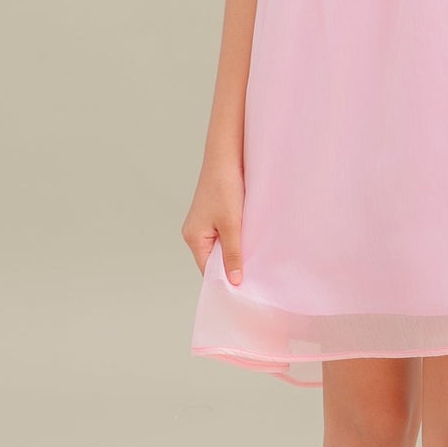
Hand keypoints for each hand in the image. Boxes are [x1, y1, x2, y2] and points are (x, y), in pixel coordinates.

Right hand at [182, 163, 245, 283]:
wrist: (225, 157)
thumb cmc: (224, 188)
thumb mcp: (232, 225)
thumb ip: (233, 254)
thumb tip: (234, 281)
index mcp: (194, 238)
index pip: (208, 271)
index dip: (225, 281)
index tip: (244, 289)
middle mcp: (195, 233)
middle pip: (214, 260)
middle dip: (232, 266)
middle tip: (254, 275)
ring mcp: (203, 224)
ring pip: (220, 247)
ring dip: (236, 250)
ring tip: (254, 257)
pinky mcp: (213, 215)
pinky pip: (224, 234)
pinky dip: (236, 238)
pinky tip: (250, 238)